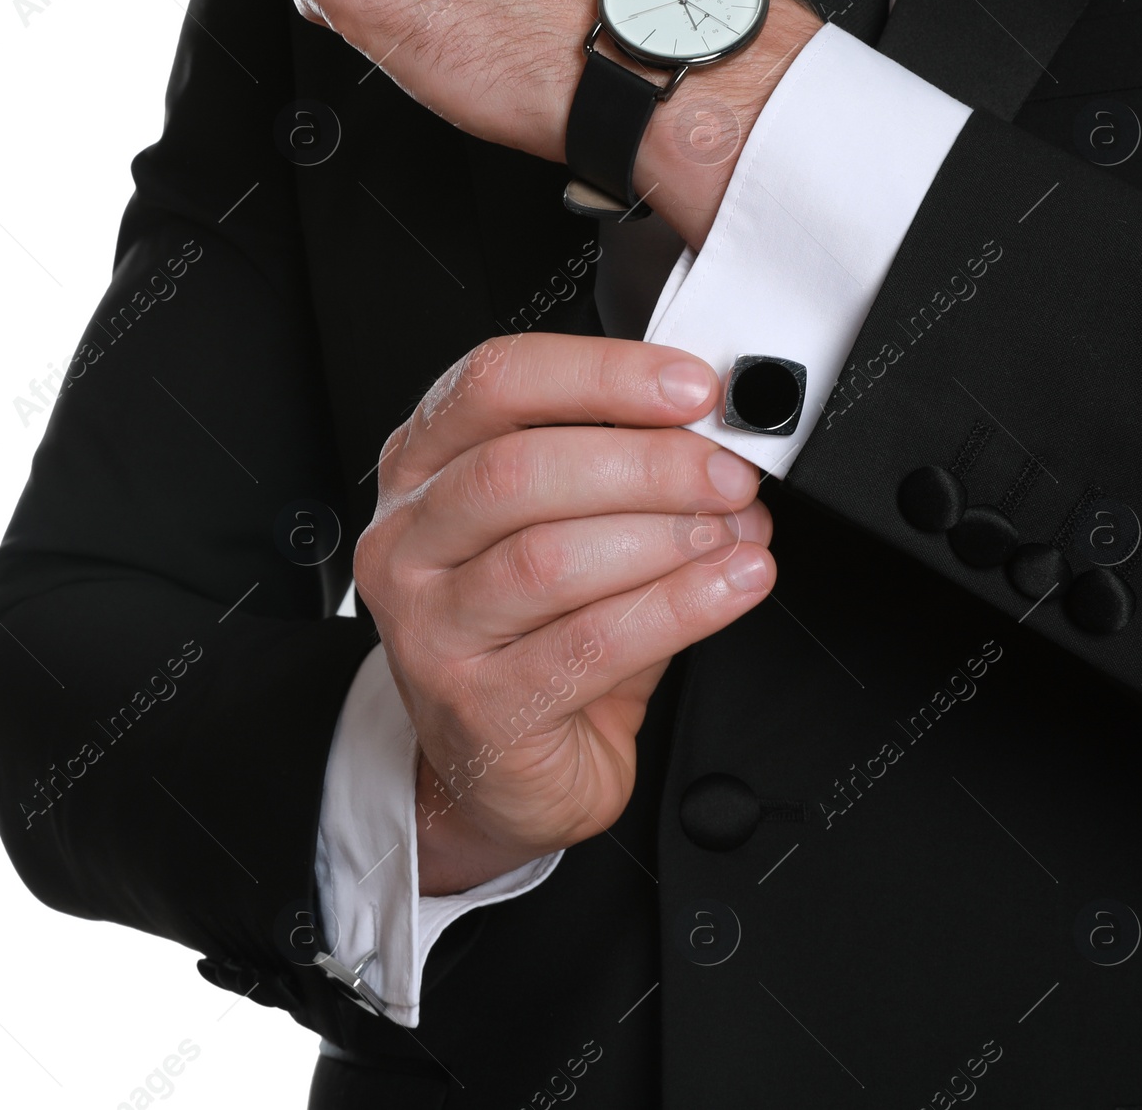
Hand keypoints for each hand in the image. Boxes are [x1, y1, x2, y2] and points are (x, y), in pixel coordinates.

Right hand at [351, 332, 775, 895]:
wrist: (499, 769)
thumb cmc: (533, 636)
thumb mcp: (562, 529)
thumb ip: (621, 473)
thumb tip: (718, 437)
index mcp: (421, 467)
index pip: (495, 383)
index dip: (601, 373)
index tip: (692, 386)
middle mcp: (408, 540)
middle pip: (518, 469)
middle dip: (646, 462)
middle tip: (727, 472)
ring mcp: (429, 627)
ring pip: (548, 557)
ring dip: (665, 536)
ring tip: (733, 532)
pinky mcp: (475, 706)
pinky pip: (588, 644)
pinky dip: (676, 607)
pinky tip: (729, 586)